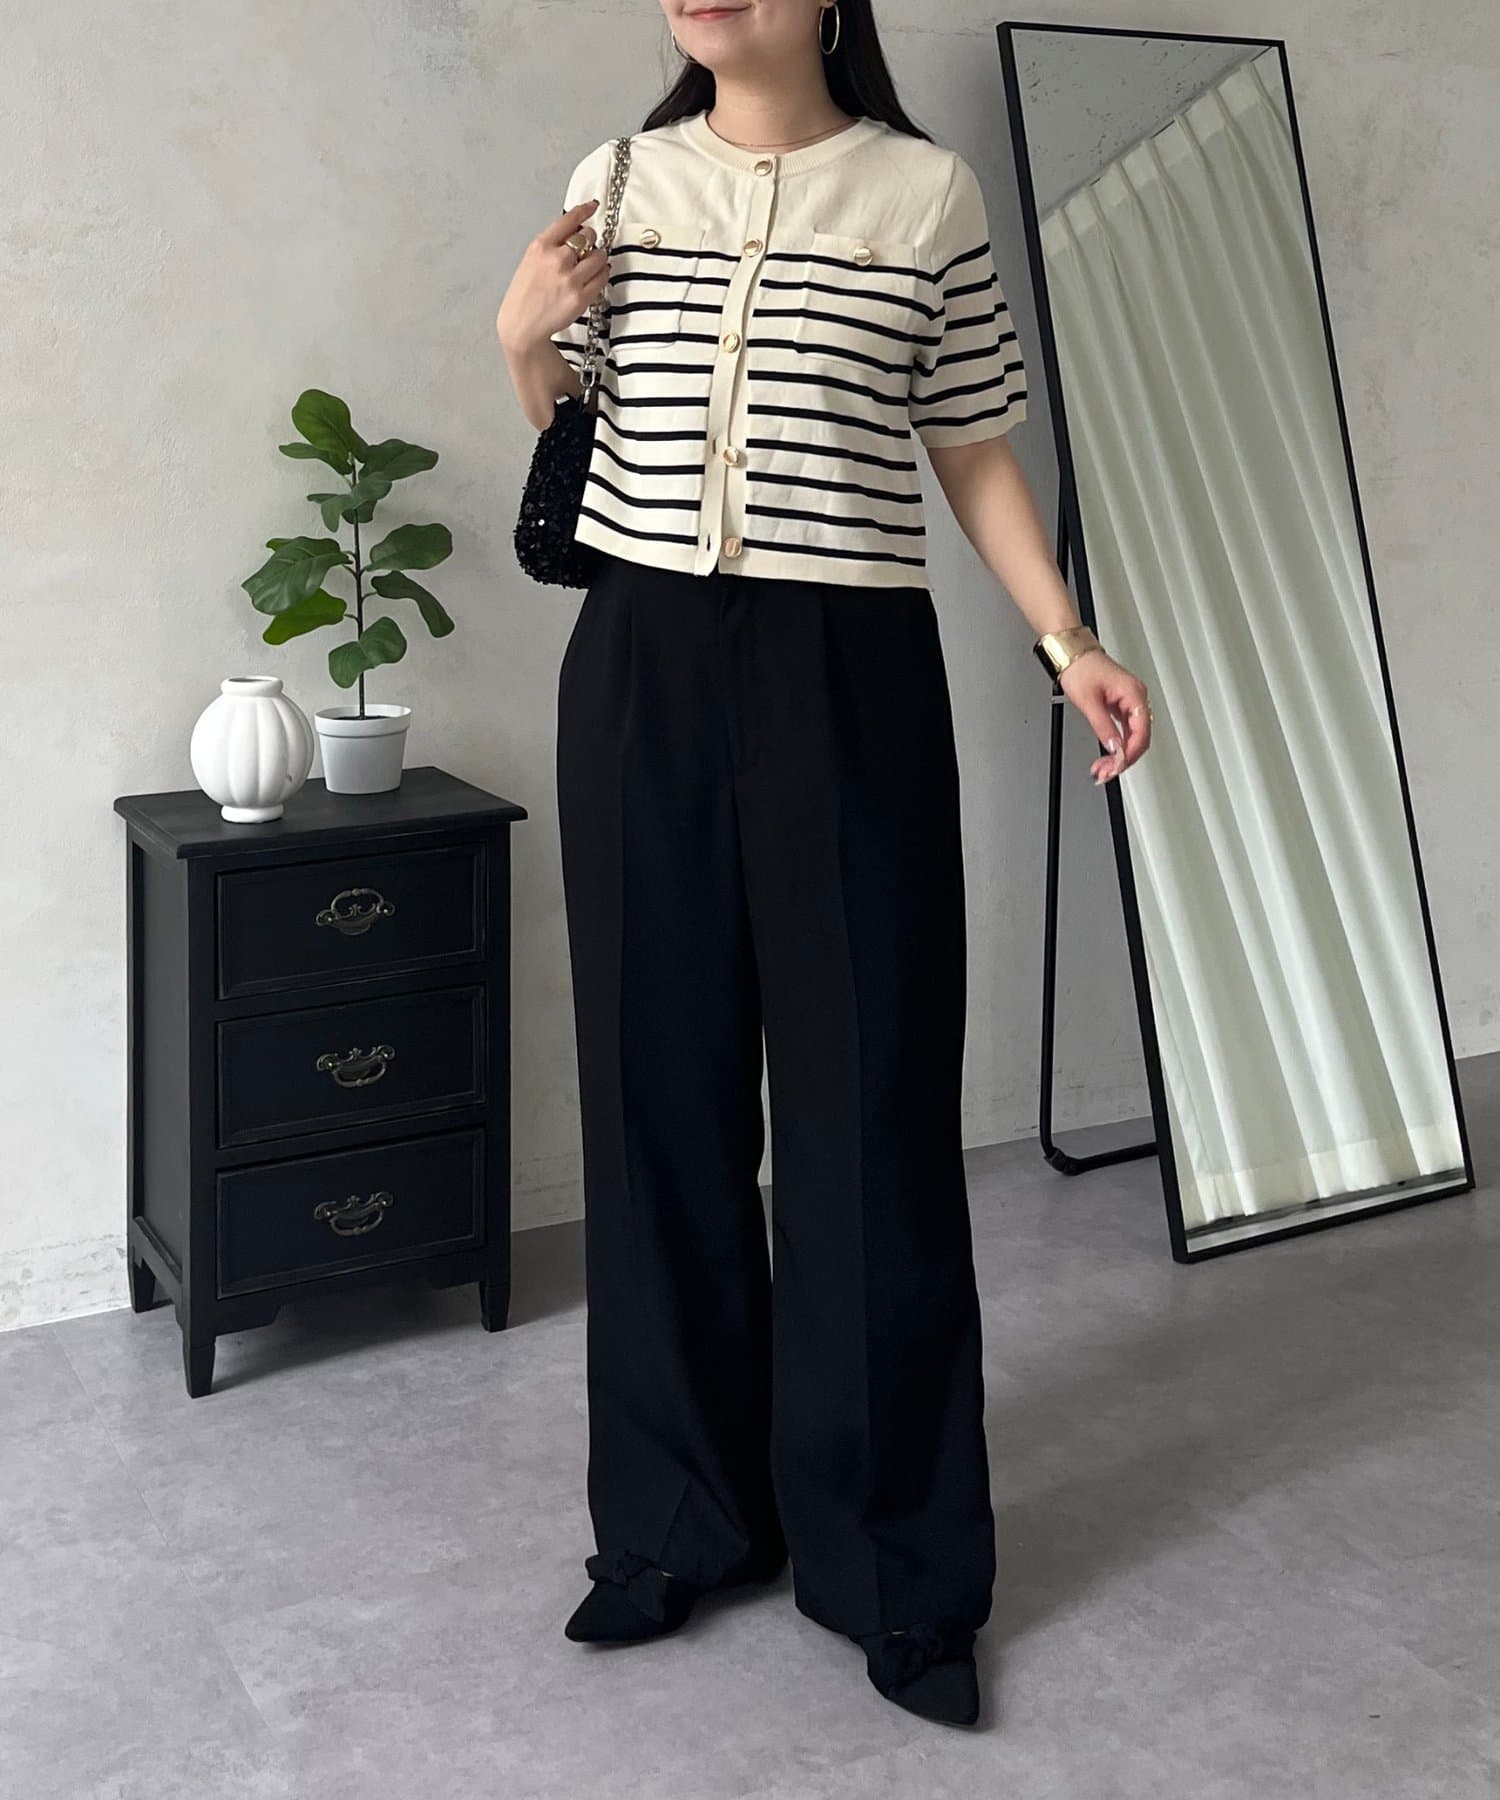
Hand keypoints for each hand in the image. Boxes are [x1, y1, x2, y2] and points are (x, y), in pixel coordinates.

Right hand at [496, 197, 608, 355]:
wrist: (522, 325)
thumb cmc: (526, 294)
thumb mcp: (531, 260)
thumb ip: (552, 244)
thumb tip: (577, 229)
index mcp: (540, 246)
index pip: (569, 220)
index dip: (584, 210)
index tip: (593, 205)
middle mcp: (556, 260)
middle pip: (588, 236)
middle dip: (589, 240)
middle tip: (584, 250)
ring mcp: (569, 279)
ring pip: (599, 255)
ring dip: (598, 257)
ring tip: (590, 265)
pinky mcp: (581, 297)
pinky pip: (602, 277)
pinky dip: (602, 274)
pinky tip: (594, 277)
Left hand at [1057, 649, 1151, 783]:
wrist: (1072, 653)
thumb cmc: (1081, 667)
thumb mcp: (1089, 702)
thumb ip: (1103, 727)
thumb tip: (1114, 748)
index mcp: (1134, 694)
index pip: (1141, 733)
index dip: (1129, 754)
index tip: (1116, 767)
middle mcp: (1136, 698)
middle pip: (1139, 738)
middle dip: (1123, 758)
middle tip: (1105, 773)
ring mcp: (1129, 702)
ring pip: (1132, 736)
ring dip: (1119, 754)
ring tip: (1103, 768)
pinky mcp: (1120, 705)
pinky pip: (1125, 730)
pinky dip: (1116, 744)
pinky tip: (1107, 754)